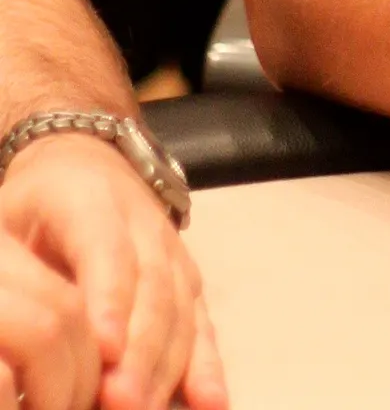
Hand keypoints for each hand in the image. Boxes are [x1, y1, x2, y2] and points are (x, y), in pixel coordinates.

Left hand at [0, 136, 226, 409]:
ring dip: (168, 366)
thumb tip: (20, 327)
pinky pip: (201, 323)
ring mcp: (173, 251)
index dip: (110, 300)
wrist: (81, 161)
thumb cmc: (31, 208)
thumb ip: (15, 270)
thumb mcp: (8, 223)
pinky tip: (210, 402)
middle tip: (121, 402)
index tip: (104, 350)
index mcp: (90, 201)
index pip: (107, 251)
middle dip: (140, 350)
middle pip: (152, 287)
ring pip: (180, 309)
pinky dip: (208, 365)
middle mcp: (144, 222)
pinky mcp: (189, 279)